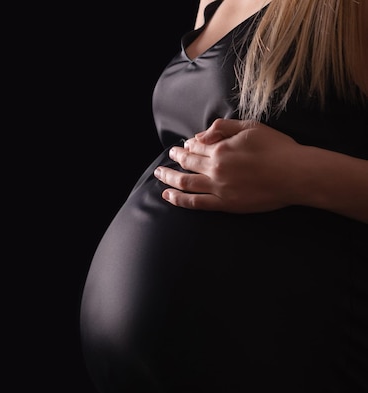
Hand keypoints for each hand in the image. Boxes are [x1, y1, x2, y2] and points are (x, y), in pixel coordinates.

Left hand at [153, 118, 300, 212]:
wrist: (295, 174)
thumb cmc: (277, 149)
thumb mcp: (251, 127)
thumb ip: (224, 127)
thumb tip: (200, 135)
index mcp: (222, 147)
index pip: (196, 146)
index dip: (188, 145)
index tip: (184, 145)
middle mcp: (215, 167)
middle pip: (187, 163)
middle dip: (174, 158)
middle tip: (168, 157)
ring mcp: (218, 187)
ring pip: (185, 183)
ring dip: (169, 178)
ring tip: (159, 175)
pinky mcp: (224, 204)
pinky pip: (194, 203)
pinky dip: (178, 199)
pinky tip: (167, 196)